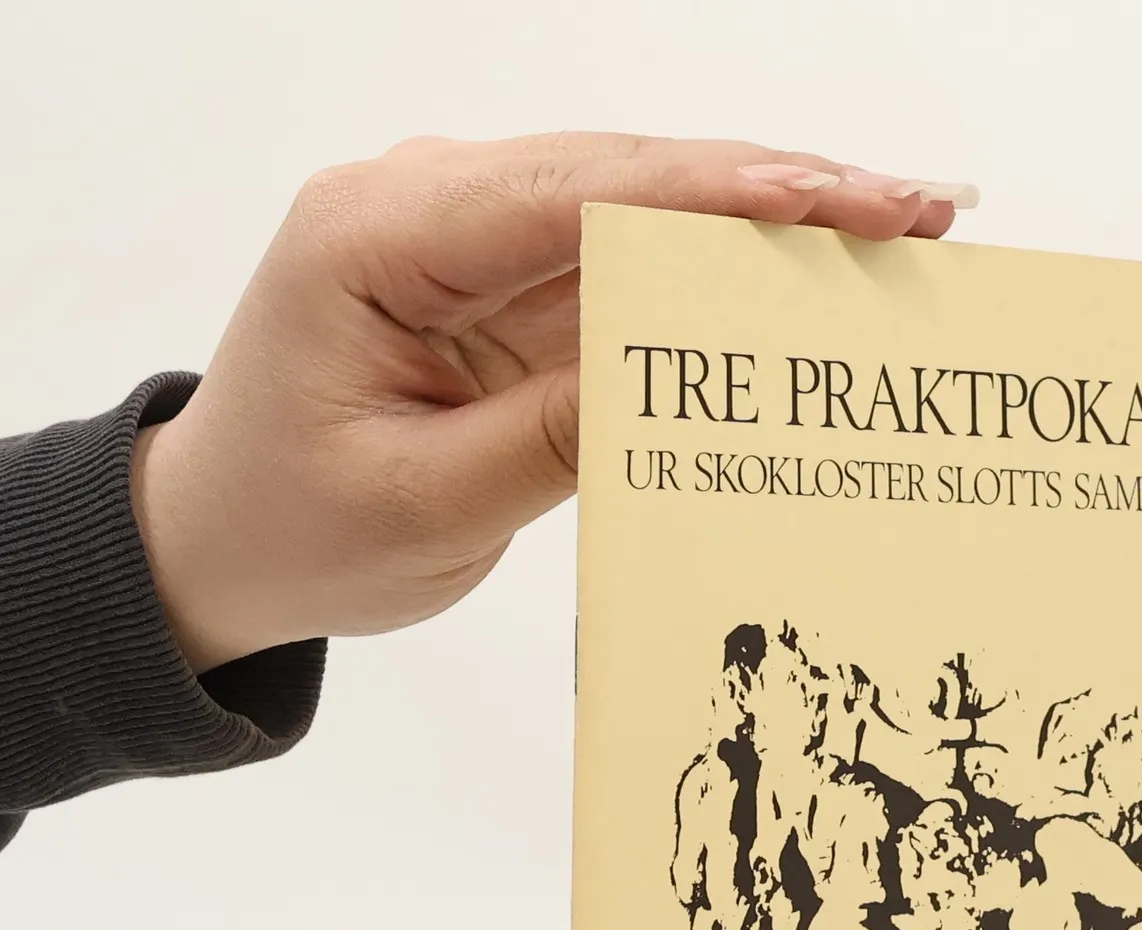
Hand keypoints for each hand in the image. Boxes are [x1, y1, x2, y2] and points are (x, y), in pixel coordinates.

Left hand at [129, 133, 976, 672]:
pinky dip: (717, 274)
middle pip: (625, 176)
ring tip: (897, 230)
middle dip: (777, 191)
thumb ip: (551, 436)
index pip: (572, 192)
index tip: (830, 198)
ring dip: (767, 223)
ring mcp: (470, 241)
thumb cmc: (297, 529)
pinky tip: (809, 276)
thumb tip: (680, 373)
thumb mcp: (427, 505)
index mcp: (377, 238)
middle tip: (918, 209)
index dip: (712, 191)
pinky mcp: (504, 287)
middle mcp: (427, 208)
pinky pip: (625, 266)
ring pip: (640, 209)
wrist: (222, 541)